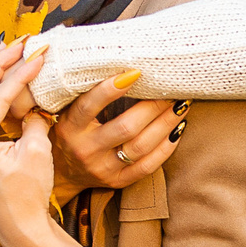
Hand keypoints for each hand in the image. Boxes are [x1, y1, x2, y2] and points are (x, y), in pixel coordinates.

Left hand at [0, 44, 78, 246]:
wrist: (18, 227)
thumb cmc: (27, 195)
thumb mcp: (36, 152)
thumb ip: (32, 118)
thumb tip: (32, 100)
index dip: (21, 72)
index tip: (40, 53)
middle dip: (3, 61)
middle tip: (25, 41)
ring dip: (0, 74)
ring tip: (21, 52)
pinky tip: (15, 78)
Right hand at [40, 69, 185, 196]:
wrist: (63, 172)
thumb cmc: (71, 131)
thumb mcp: (68, 111)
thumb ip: (86, 92)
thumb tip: (122, 65)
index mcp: (70, 127)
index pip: (89, 106)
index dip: (110, 90)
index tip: (135, 72)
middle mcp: (86, 149)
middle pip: (125, 128)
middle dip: (152, 106)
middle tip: (171, 89)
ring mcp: (103, 169)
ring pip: (141, 146)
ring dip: (166, 124)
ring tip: (181, 105)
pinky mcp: (118, 182)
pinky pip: (147, 167)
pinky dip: (166, 147)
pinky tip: (177, 130)